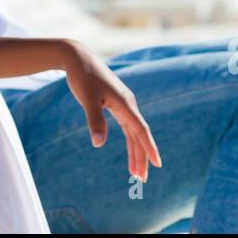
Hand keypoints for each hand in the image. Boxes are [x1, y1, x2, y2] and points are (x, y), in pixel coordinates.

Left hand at [61, 41, 161, 182]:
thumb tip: (99, 144)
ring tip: (136, 173)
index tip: (158, 164)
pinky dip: (130, 141)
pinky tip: (130, 153)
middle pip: (139, 135)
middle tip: (142, 180)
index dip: (149, 147)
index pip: (140, 130)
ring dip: (136, 152)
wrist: (79, 58)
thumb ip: (95, 120)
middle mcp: (128, 105)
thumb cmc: (83, 76)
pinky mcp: (117, 105)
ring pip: (134, 133)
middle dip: (142, 157)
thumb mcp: (87, 99)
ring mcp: (123, 105)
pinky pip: (127, 127)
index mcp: (125, 103)